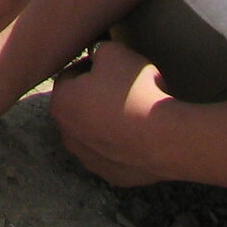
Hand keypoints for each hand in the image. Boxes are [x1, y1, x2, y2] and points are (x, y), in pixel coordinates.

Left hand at [50, 42, 182, 188]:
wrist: (165, 139)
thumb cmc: (136, 93)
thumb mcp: (115, 52)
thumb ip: (99, 51)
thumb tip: (98, 57)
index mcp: (61, 102)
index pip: (70, 76)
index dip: (91, 66)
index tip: (112, 65)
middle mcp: (67, 134)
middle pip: (79, 106)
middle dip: (96, 95)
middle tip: (123, 87)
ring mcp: (88, 158)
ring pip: (94, 132)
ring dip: (107, 121)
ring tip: (134, 110)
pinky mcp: (110, 175)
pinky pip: (112, 153)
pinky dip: (121, 143)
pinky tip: (141, 134)